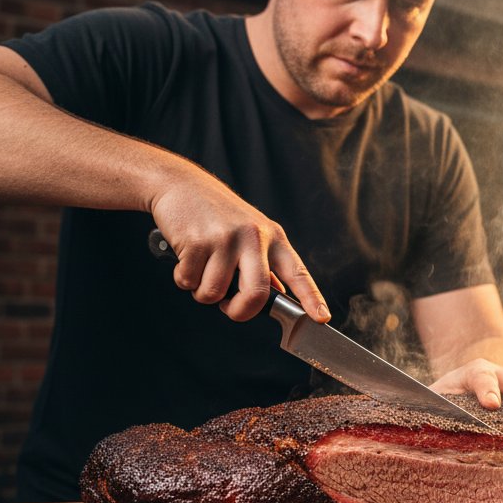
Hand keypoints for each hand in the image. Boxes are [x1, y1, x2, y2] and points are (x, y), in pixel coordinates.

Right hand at [149, 168, 329, 322]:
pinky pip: (189, 282)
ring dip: (202, 291)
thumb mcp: (250, 231)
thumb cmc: (215, 212)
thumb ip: (265, 263)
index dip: (312, 298)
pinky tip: (187, 257)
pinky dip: (183, 278)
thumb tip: (278, 293)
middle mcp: (254, 237)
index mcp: (273, 237)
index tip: (321, 318)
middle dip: (240, 312)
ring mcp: (226, 239)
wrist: (180, 183)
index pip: (298, 273)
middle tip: (230, 308)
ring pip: (214, 294)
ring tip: (201, 268)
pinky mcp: (197, 241)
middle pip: (257, 295)